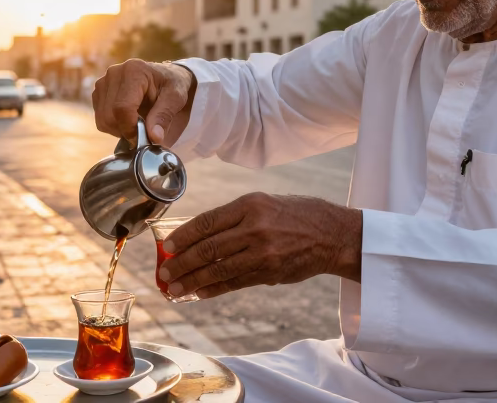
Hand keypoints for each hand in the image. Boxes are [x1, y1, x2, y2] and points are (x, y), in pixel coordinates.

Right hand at [92, 59, 195, 144]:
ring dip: (119, 129)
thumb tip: (154, 138)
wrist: (166, 77)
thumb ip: (164, 116)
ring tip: (137, 123)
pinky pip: (100, 119)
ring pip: (103, 120)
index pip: (122, 108)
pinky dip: (113, 126)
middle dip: (126, 130)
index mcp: (134, 71)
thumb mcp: (176, 98)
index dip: (130, 128)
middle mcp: (114, 73)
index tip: (144, 138)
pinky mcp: (98, 92)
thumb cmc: (172, 85)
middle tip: (144, 131)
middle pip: (109, 116)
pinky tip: (128, 119)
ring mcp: (103, 82)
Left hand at [158, 193, 362, 298]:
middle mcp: (255, 227)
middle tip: (164, 273)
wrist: (332, 234)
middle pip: (208, 248)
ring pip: (219, 269)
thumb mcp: (264, 203)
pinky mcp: (270, 272)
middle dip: (182, 263)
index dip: (183, 235)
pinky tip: (199, 293)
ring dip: (193, 280)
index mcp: (250, 204)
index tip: (167, 246)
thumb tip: (199, 235)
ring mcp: (263, 252)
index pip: (207, 221)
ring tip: (175, 288)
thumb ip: (234, 217)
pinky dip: (214, 289)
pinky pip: (235, 283)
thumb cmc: (295, 215)